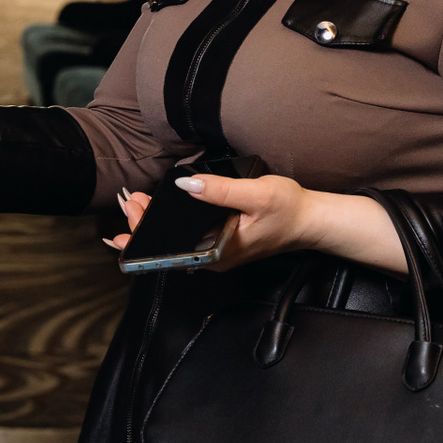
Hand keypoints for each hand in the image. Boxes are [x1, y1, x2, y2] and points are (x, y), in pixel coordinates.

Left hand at [105, 175, 404, 272]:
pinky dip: (169, 223)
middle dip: (145, 224)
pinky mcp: (218, 241)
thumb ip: (220, 191)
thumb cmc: (288, 209)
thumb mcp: (255, 194)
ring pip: (175, 241)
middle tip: (131, 200)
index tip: (132, 214)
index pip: (172, 248)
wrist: (311, 220)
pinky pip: (186, 236)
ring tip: (136, 203)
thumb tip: (185, 184)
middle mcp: (212, 257)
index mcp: (218, 252)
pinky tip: (156, 210)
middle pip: (168, 246)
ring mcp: (214, 251)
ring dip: (154, 222)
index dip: (146, 233)